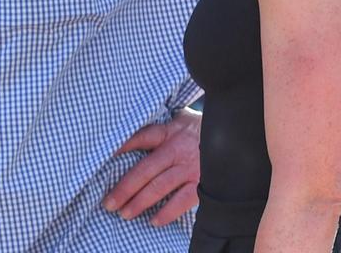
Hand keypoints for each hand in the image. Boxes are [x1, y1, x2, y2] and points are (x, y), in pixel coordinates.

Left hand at [103, 107, 201, 225]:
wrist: (235, 137)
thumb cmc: (202, 129)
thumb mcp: (183, 119)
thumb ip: (163, 125)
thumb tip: (136, 124)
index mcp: (170, 132)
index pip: (142, 137)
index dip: (123, 145)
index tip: (105, 155)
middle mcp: (177, 150)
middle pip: (145, 169)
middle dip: (125, 188)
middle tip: (109, 202)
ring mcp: (190, 167)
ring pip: (159, 187)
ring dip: (140, 202)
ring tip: (124, 213)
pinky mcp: (202, 183)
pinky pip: (181, 201)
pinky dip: (167, 212)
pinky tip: (154, 221)